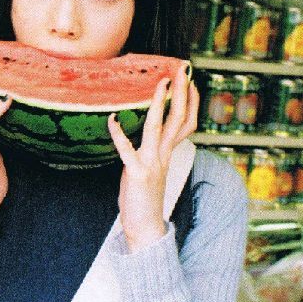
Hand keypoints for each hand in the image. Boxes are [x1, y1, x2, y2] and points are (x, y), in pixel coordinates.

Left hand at [107, 62, 198, 252]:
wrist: (145, 229)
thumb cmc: (145, 198)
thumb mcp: (153, 168)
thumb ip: (155, 150)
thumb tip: (153, 133)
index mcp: (168, 154)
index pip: (186, 123)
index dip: (191, 102)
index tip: (191, 82)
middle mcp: (164, 156)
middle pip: (178, 119)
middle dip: (181, 94)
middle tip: (182, 71)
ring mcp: (152, 164)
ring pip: (159, 128)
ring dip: (159, 104)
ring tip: (161, 84)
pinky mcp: (137, 174)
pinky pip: (127, 150)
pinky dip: (119, 134)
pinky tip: (111, 119)